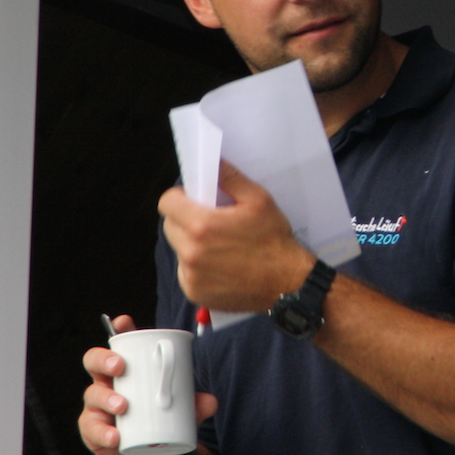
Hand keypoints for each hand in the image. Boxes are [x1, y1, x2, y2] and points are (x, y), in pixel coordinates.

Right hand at [78, 313, 217, 454]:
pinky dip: (104, 432)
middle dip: (104, 359)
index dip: (118, 330)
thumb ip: (196, 405)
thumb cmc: (162, 422)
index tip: (123, 322)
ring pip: (93, 394)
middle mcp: (107, 383)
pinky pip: (92, 428)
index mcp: (127, 370)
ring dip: (107, 398)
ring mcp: (98, 406)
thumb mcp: (181, 411)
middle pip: (94, 361)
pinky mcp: (94, 431)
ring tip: (123, 406)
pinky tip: (115, 436)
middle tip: (120, 365)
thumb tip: (210, 401)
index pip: (119, 344)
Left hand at [159, 162, 313, 311]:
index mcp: (201, 226)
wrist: (288, 284)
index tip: (196, 201)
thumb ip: (231, 178)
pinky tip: (220, 266)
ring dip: (191, 245)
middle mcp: (190, 252)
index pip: (167, 203)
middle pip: (170, 226)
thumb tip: (213, 161)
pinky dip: (197, 267)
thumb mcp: (259, 200)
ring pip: (178, 249)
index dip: (180, 198)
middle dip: (185, 220)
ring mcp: (191, 276)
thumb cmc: (274, 241)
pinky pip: (186, 272)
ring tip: (219, 247)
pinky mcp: (195, 293)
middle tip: (210, 223)